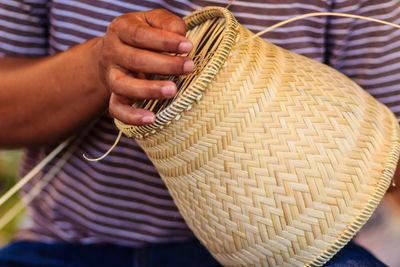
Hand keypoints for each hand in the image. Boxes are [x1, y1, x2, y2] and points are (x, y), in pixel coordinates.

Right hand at [97, 9, 193, 124]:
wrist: (116, 52)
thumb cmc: (144, 34)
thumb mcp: (153, 20)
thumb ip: (167, 23)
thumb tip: (181, 37)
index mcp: (121, 29)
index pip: (140, 35)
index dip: (164, 41)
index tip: (187, 46)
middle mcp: (112, 52)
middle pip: (135, 60)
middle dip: (165, 65)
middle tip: (189, 67)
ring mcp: (111, 76)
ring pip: (123, 86)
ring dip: (149, 89)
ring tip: (172, 90)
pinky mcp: (114, 96)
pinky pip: (117, 109)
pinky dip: (132, 116)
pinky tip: (152, 118)